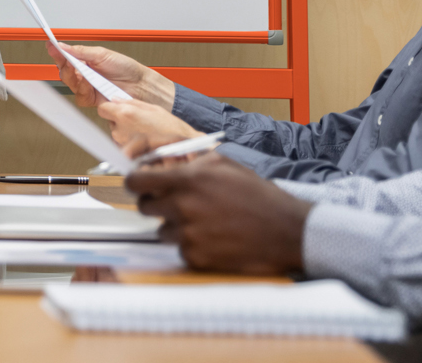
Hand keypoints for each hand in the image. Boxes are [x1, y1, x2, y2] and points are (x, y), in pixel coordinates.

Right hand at [47, 41, 174, 108]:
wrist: (141, 84)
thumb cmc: (127, 69)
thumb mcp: (102, 54)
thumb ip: (81, 51)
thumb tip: (64, 46)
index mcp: (87, 62)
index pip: (67, 57)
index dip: (58, 53)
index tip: (51, 46)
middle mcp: (86, 75)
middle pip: (65, 72)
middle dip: (64, 65)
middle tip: (66, 60)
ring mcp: (89, 88)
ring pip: (71, 85)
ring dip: (75, 78)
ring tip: (83, 72)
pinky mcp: (93, 100)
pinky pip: (81, 97)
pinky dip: (83, 90)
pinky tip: (89, 84)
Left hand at [98, 100, 201, 156]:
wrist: (181, 149)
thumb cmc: (171, 129)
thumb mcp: (153, 108)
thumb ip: (131, 102)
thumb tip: (116, 99)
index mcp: (126, 114)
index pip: (102, 108)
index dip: (110, 108)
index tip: (115, 108)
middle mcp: (120, 129)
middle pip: (110, 121)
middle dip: (120, 120)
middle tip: (137, 121)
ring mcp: (122, 143)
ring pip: (116, 133)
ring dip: (125, 131)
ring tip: (143, 131)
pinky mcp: (126, 154)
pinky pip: (122, 144)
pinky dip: (130, 142)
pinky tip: (143, 140)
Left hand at [125, 154, 309, 274]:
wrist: (286, 230)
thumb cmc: (258, 195)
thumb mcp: (225, 164)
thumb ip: (190, 163)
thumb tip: (162, 164)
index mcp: (187, 179)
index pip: (137, 182)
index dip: (134, 183)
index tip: (137, 186)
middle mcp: (183, 206)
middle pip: (144, 207)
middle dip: (155, 204)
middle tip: (174, 205)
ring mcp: (188, 234)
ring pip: (162, 231)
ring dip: (176, 227)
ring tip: (204, 223)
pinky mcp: (196, 257)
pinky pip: (180, 251)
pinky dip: (192, 246)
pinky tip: (214, 239)